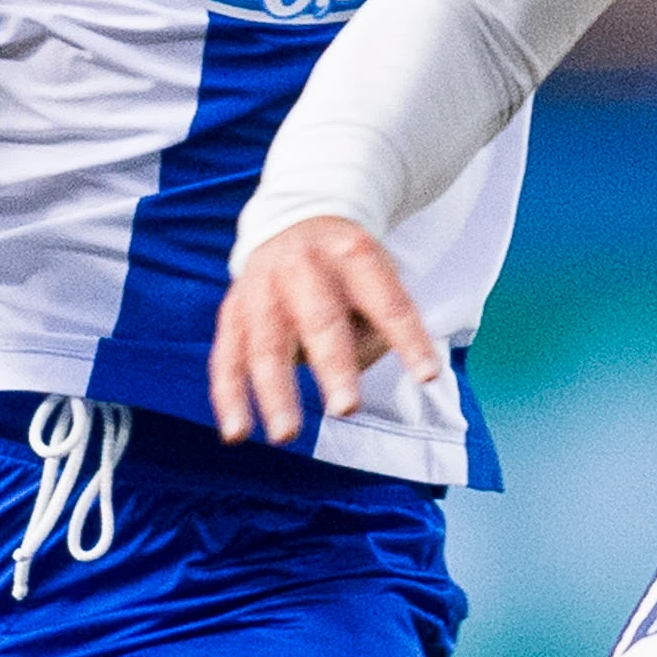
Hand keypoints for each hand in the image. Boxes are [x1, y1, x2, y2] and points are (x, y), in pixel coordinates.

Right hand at [213, 214, 442, 442]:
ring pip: (267, 344)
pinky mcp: (234, 311)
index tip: (428, 376)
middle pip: (320, 319)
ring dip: (275, 392)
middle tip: (347, 408)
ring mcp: (263, 289)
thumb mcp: (379, 275)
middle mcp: (304, 268)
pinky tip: (236, 431)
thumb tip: (348, 374)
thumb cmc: (348, 268)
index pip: (388, 302)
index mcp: (353, 255)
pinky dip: (229, 396)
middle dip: (334, 366)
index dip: (409, 339)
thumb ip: (377, 326)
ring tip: (285, 434)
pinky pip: (228, 357)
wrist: (294, 222)